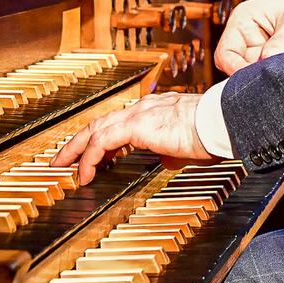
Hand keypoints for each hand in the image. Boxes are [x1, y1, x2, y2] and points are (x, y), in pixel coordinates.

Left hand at [50, 92, 212, 184]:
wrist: (220, 122)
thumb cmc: (211, 132)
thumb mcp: (187, 145)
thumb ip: (172, 151)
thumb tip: (166, 161)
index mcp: (154, 110)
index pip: (118, 122)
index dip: (100, 138)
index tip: (90, 155)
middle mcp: (144, 108)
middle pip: (99, 123)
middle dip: (78, 142)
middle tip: (63, 159)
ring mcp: (139, 114)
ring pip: (95, 129)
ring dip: (76, 149)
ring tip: (63, 167)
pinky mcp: (137, 126)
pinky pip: (102, 142)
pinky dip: (90, 158)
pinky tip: (86, 174)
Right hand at [215, 0, 283, 75]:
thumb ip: (283, 39)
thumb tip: (268, 58)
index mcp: (243, 21)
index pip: (225, 53)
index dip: (235, 69)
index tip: (255, 79)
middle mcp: (244, 36)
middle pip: (235, 67)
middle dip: (252, 76)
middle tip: (273, 81)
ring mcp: (256, 49)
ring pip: (250, 73)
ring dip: (264, 77)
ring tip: (283, 76)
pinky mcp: (269, 58)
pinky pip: (265, 74)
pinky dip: (274, 77)